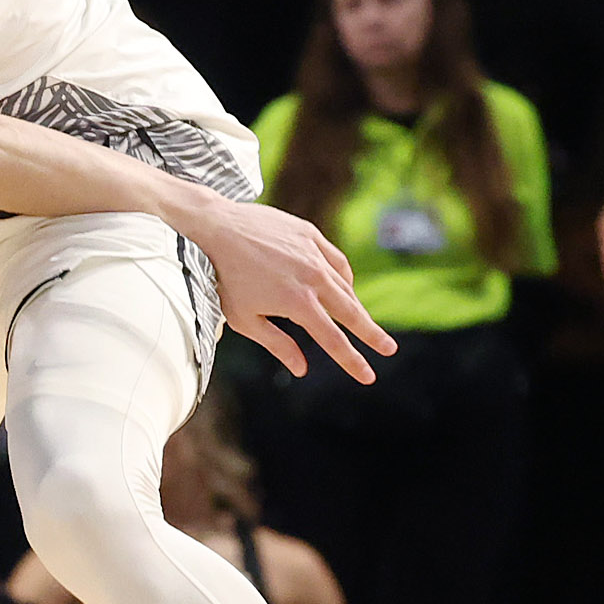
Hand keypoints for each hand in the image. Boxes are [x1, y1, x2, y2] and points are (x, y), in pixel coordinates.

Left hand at [181, 195, 395, 381]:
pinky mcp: (310, 235)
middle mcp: (313, 278)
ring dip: (355, 306)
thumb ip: (277, 344)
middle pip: (351, 312)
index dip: (352, 360)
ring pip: (345, 286)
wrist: (215, 227)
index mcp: (298, 303)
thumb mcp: (244, 318)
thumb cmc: (223, 278)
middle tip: (388, 349)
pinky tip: (344, 287)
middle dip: (371, 333)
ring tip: (362, 323)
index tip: (368, 376)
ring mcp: (314, 253)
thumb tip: (302, 369)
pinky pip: (336, 261)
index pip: (333, 339)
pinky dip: (343, 277)